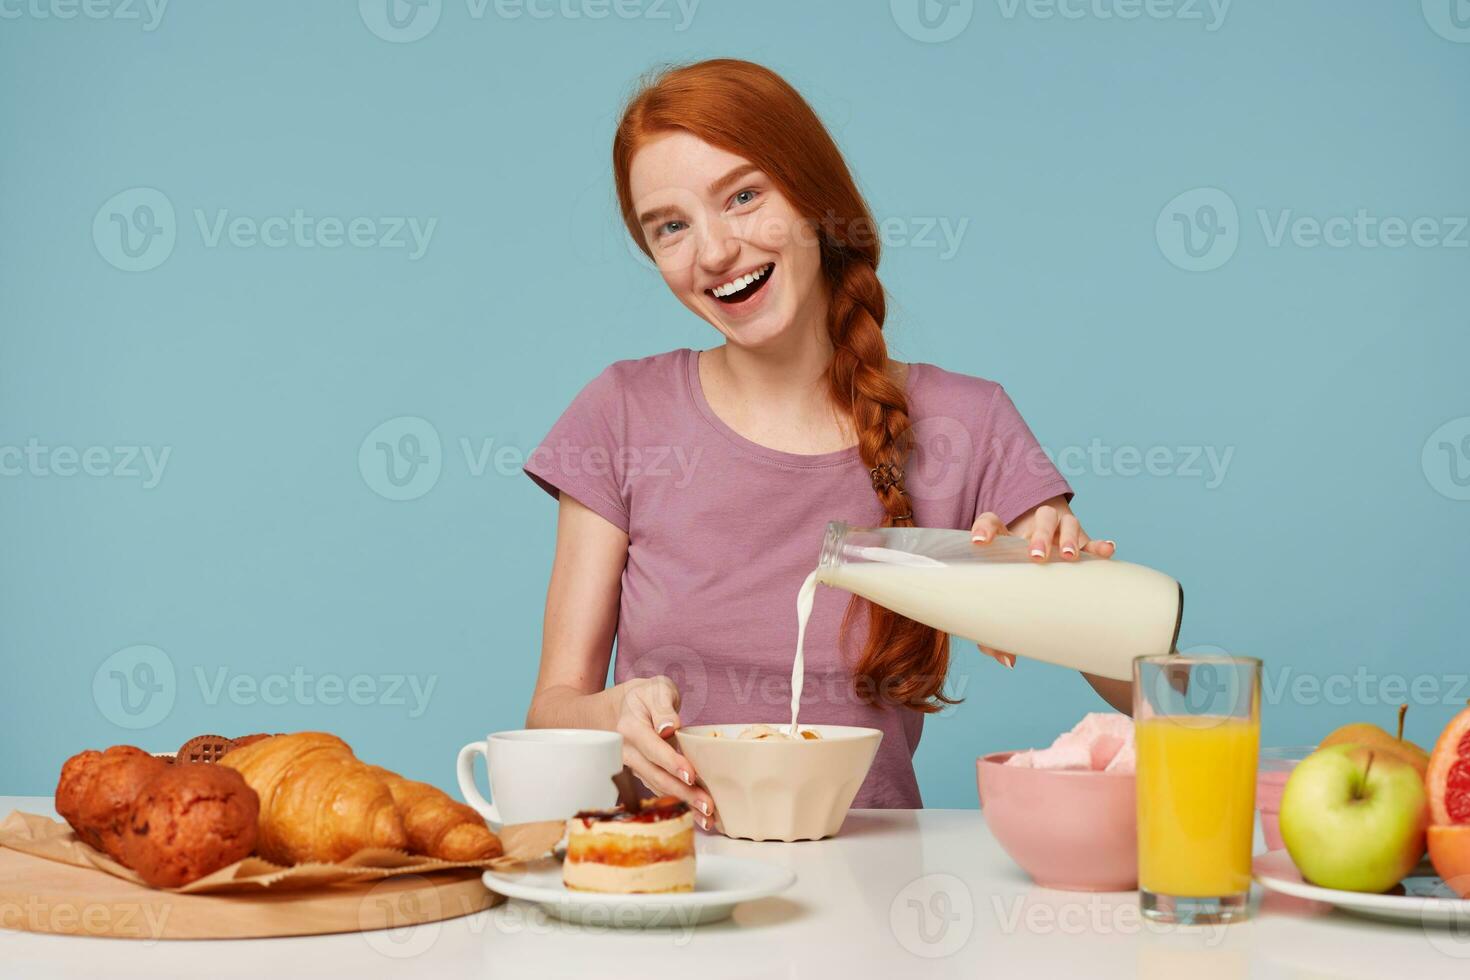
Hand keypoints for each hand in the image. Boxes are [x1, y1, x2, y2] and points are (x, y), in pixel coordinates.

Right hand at [615, 676, 716, 829]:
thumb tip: (668, 727)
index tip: (690, 775)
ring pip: (658, 787)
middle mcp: (627, 751)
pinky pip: (660, 789)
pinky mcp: (642, 774)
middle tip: (707, 804)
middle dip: (682, 792)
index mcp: (630, 727)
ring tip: (708, 816)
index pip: (652, 748)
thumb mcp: (656, 689)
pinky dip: (678, 802)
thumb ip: (663, 706)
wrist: (626, 706)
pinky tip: (698, 815)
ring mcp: (632, 766)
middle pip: (656, 775)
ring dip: (683, 803)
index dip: (671, 763)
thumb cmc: (647, 696)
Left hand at [968, 499, 1115, 668]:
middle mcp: (1035, 533)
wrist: (1049, 581)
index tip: (980, 542)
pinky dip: (1101, 545)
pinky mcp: (1085, 546)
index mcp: (1008, 541)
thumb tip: (1007, 660)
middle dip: (1039, 535)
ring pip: (1067, 524)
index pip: (993, 523)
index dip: (986, 528)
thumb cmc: (1019, 593)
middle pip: (1039, 520)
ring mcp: (1062, 536)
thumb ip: (998, 633)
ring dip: (1068, 536)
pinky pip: (1095, 542)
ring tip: (1068, 556)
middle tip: (1037, 556)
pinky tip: (1107, 551)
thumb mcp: (1007, 608)